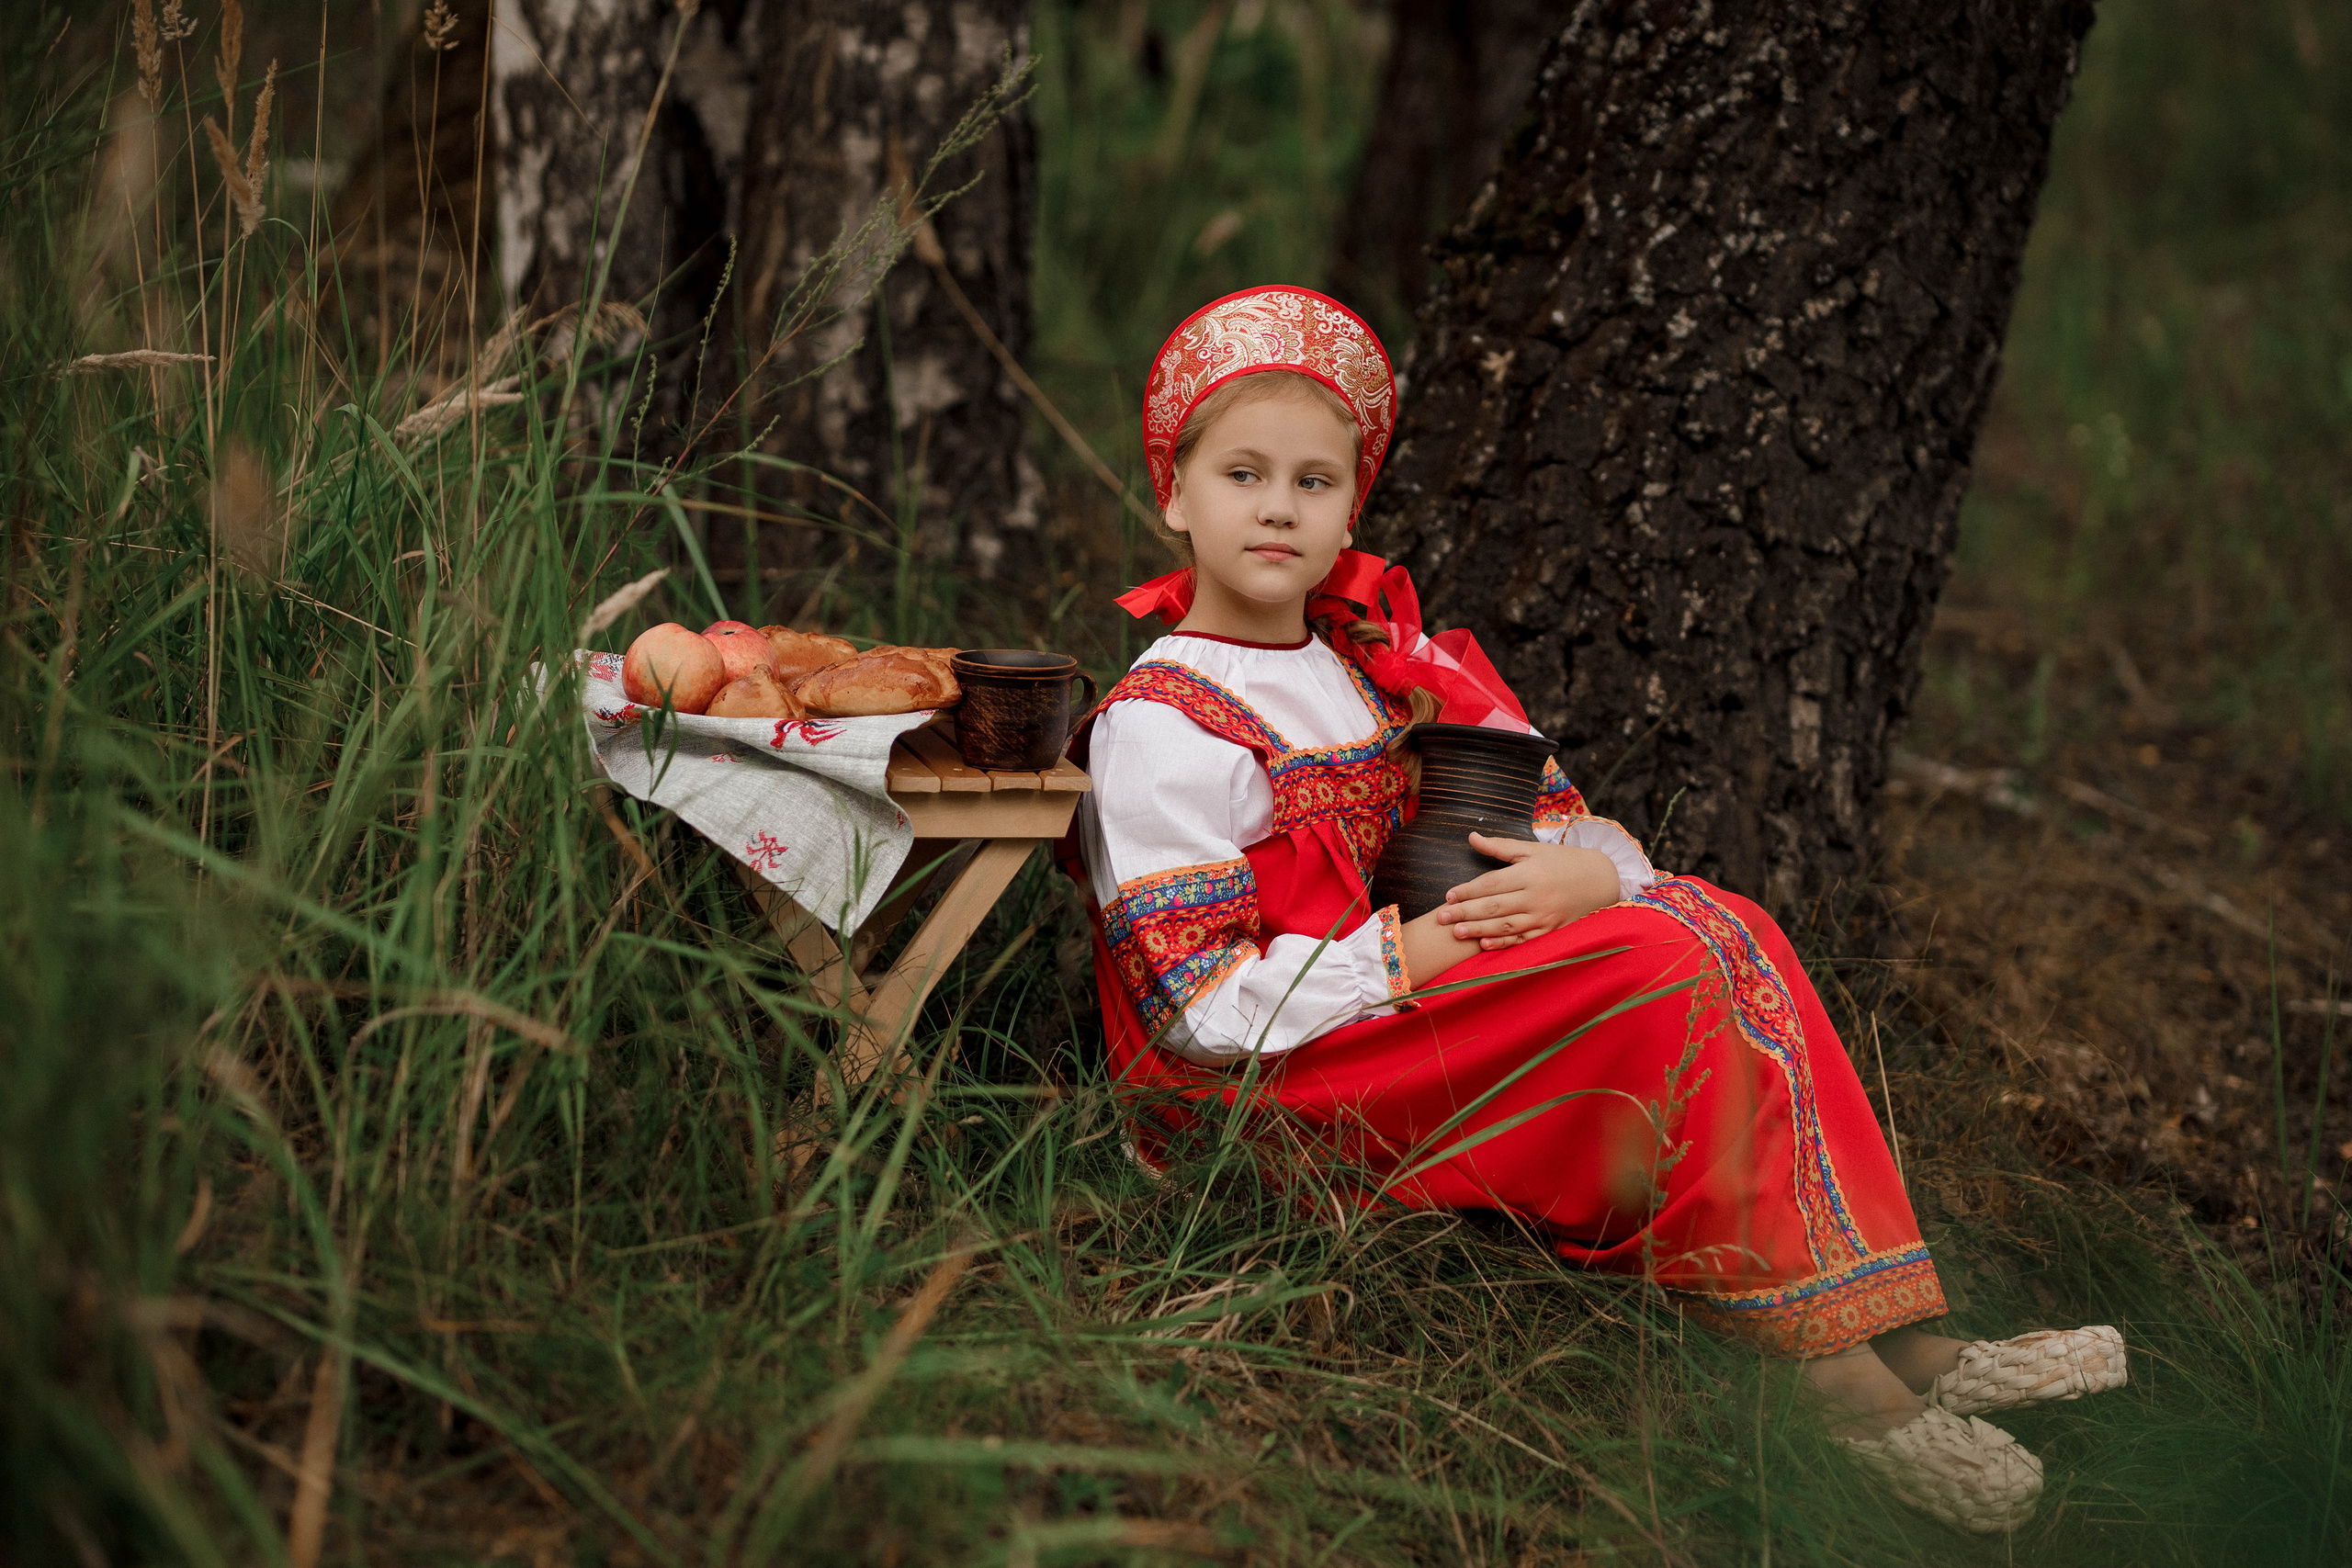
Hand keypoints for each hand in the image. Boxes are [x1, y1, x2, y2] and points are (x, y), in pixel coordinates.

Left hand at [1432, 834, 1621, 950]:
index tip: (1449, 896)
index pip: (1492, 883)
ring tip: (1457, 933)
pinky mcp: (1551, 931)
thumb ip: (1501, 847)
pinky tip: (1486, 944)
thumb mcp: (1533, 849)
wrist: (1600, 879)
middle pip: (1495, 906)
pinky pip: (1524, 940)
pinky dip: (1505, 943)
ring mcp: (1545, 916)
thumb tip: (1471, 837)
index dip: (1469, 890)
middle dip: (1466, 912)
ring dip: (1480, 930)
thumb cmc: (1562, 862)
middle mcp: (1537, 896)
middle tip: (1441, 917)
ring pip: (1507, 926)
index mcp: (1530, 872)